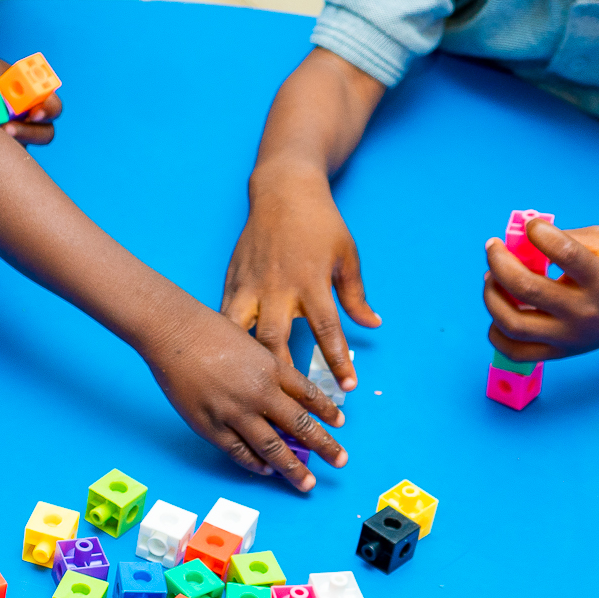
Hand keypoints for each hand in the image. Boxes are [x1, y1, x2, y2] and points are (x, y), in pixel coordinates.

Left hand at [0, 53, 59, 145]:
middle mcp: (32, 117)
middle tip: (7, 129)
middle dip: (29, 133)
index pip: (52, 106)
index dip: (48, 111)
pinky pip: (4, 156)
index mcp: (37, 96)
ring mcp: (19, 135)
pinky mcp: (3, 148)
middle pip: (45, 133)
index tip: (33, 113)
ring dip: (9, 142)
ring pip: (24, 148)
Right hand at [141, 301, 343, 491]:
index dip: (327, 412)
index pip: (309, 396)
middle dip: (324, 446)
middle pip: (300, 426)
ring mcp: (235, 412)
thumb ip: (267, 369)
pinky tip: (267, 470)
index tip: (339, 424)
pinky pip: (239, 451)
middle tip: (340, 460)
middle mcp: (260, 392)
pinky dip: (255, 464)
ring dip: (293, 467)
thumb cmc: (207, 330)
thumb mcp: (250, 344)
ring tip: (307, 482)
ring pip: (273, 447)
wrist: (173, 331)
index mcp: (272, 368)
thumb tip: (281, 395)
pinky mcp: (211, 426)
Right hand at [221, 162, 381, 391]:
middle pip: (277, 341)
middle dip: (285, 377)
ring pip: (244, 334)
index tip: (347, 388)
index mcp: (311, 282)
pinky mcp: (233, 282)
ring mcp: (251, 286)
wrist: (282, 190)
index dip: (338, 362)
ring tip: (254, 394)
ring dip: (250, 365)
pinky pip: (227, 318)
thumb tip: (372, 324)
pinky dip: (229, 342)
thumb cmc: (319, 222)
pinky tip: (227, 363)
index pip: (327, 331)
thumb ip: (355, 295)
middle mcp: (278, 288)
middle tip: (293, 406)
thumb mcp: (346, 255)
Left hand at [482, 218, 598, 359]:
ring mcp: (571, 336)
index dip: (540, 233)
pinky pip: (516, 352)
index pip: (565, 253)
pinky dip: (496, 332)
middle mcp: (585, 311)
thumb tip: (518, 241)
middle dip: (499, 262)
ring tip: (492, 278)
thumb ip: (563, 237)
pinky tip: (499, 310)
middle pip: (527, 289)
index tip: (531, 226)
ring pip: (514, 324)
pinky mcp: (561, 352)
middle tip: (493, 247)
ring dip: (491, 296)